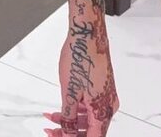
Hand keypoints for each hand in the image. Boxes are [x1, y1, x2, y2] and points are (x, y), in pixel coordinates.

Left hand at [42, 20, 118, 134]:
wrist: (88, 33)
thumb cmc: (80, 57)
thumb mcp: (69, 93)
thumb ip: (69, 118)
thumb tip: (68, 134)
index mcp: (103, 111)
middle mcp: (108, 106)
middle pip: (91, 131)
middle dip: (70, 132)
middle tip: (52, 131)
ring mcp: (106, 96)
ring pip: (89, 118)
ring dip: (71, 120)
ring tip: (52, 117)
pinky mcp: (102, 87)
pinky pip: (91, 105)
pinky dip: (76, 109)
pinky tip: (62, 107)